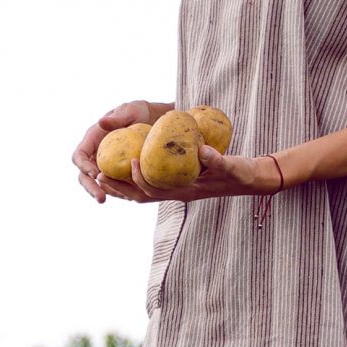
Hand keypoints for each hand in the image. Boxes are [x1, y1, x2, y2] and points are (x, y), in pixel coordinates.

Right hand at [73, 100, 161, 203]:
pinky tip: (125, 197)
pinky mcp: (114, 172)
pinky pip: (110, 184)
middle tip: (101, 199)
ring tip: (106, 201)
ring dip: (99, 193)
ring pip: (95, 183)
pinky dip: (115, 192)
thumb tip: (101, 122)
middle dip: (90, 187)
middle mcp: (94, 154)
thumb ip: (117, 117)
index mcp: (92, 139)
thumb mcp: (130, 111)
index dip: (83, 166)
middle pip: (83, 174)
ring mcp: (103, 164)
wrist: (150, 120)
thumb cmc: (138, 112)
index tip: (95, 174)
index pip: (79, 155)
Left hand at [89, 144, 289, 206]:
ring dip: (121, 187)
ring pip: (141, 193)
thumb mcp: (232, 166)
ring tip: (100, 176)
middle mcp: (176, 194)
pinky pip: (149, 185)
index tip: (129, 162)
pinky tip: (123, 169)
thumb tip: (201, 150)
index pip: (156, 189)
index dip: (140, 178)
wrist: (249, 181)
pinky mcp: (177, 185)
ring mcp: (175, 191)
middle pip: (140, 196)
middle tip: (96, 176)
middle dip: (119, 188)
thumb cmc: (242, 174)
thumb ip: (218, 160)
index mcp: (185, 191)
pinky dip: (134, 180)